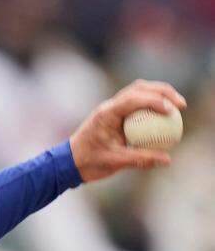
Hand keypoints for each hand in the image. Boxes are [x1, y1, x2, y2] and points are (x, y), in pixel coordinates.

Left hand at [69, 80, 186, 182]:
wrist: (70, 162)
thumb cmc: (88, 161)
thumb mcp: (115, 162)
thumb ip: (140, 159)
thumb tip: (167, 159)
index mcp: (106, 113)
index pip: (133, 99)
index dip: (155, 101)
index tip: (171, 110)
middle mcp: (110, 106)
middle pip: (140, 88)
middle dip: (163, 91)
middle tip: (181, 105)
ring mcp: (113, 109)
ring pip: (139, 92)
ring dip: (159, 95)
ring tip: (177, 106)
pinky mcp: (117, 115)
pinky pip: (138, 105)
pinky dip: (153, 106)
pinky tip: (167, 117)